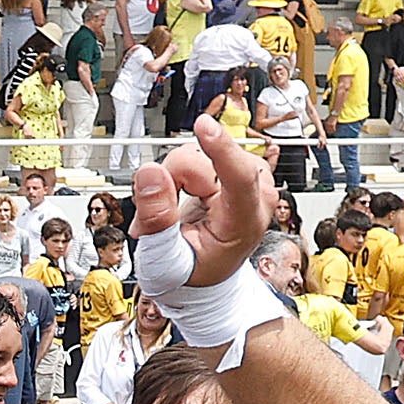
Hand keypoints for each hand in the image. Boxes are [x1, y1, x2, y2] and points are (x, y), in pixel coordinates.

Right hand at [127, 112, 272, 289]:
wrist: (202, 276)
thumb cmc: (190, 274)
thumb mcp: (165, 262)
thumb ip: (157, 220)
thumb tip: (150, 173)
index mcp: (245, 224)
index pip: (240, 176)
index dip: (220, 149)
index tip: (203, 127)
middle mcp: (253, 195)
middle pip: (201, 163)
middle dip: (171, 183)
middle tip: (166, 217)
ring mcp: (245, 179)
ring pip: (194, 155)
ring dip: (172, 181)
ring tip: (172, 214)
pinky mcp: (232, 169)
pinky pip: (194, 156)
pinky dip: (177, 176)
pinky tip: (179, 200)